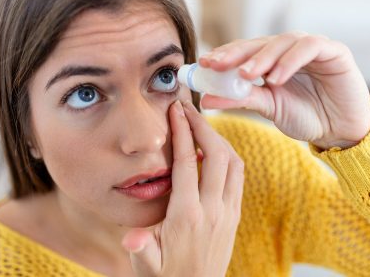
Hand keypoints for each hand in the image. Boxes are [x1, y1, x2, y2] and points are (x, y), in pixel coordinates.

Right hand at [121, 100, 243, 276]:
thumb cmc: (165, 276)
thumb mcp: (145, 266)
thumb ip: (140, 249)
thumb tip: (131, 239)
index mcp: (187, 216)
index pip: (187, 163)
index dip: (182, 132)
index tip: (176, 111)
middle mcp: (213, 210)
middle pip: (217, 155)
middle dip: (204, 126)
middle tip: (188, 109)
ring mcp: (228, 212)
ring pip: (234, 163)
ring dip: (219, 138)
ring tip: (200, 125)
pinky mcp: (235, 215)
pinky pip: (238, 176)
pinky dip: (228, 155)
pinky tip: (213, 150)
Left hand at [198, 32, 369, 149]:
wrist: (342, 131)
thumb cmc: (306, 116)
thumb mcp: (268, 107)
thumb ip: (240, 99)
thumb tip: (206, 99)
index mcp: (271, 59)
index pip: (243, 51)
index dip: (223, 55)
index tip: (203, 65)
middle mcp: (289, 49)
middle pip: (258, 42)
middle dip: (236, 53)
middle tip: (217, 65)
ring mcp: (311, 47)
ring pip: (282, 42)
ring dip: (262, 58)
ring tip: (246, 75)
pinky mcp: (334, 50)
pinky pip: (309, 48)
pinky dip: (290, 61)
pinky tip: (276, 78)